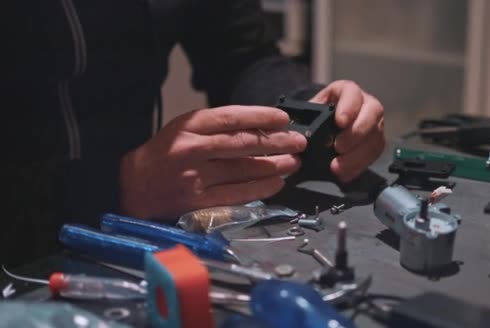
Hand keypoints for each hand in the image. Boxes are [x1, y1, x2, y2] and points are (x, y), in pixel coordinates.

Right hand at [119, 106, 306, 218]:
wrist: (134, 187)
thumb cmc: (165, 155)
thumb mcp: (185, 130)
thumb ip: (217, 128)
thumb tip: (260, 128)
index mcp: (188, 126)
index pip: (232, 117)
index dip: (261, 117)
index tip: (284, 119)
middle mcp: (192, 149)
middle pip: (243, 143)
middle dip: (277, 142)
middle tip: (299, 142)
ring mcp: (195, 177)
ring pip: (243, 169)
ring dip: (274, 166)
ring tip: (293, 162)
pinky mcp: (198, 202)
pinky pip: (237, 195)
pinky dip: (260, 189)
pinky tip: (276, 184)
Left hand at [310, 80, 384, 181]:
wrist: (322, 129)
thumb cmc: (314, 117)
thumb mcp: (307, 112)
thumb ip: (305, 118)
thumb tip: (296, 132)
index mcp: (346, 91)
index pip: (352, 92)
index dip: (348, 107)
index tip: (340, 122)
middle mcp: (365, 104)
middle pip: (372, 113)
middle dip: (356, 132)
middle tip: (338, 147)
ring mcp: (374, 123)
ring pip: (375, 135)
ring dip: (357, 154)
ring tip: (338, 167)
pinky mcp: (376, 141)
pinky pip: (374, 153)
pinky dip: (359, 165)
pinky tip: (345, 173)